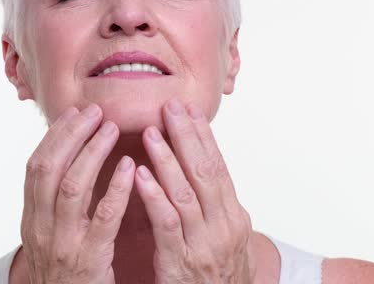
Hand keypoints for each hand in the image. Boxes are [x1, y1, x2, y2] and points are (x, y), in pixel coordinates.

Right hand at [20, 104, 134, 283]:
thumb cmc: (65, 275)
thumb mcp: (50, 238)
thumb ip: (56, 206)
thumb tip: (71, 163)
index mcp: (31, 220)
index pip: (35, 167)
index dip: (53, 137)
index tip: (73, 112)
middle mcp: (40, 228)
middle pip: (48, 169)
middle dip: (71, 135)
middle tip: (94, 111)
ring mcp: (63, 244)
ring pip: (72, 187)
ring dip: (92, 152)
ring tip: (112, 128)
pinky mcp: (89, 259)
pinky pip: (102, 218)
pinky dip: (115, 188)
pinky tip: (129, 167)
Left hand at [134, 98, 253, 283]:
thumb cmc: (218, 276)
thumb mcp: (224, 237)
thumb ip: (211, 206)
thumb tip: (199, 168)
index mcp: (234, 216)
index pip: (218, 166)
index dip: (203, 136)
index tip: (189, 108)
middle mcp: (224, 227)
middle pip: (205, 172)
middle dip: (187, 136)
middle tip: (171, 106)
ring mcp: (204, 245)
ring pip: (186, 193)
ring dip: (168, 159)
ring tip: (152, 132)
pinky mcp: (182, 263)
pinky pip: (168, 224)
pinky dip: (154, 196)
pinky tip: (140, 175)